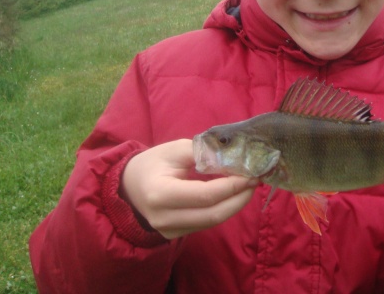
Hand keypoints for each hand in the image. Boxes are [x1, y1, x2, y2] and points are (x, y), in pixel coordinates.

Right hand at [120, 139, 257, 238]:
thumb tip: (233, 157)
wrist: (128, 187)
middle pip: (213, 215)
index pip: (205, 195)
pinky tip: (232, 195)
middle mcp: (164, 218)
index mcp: (161, 194)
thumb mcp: (175, 149)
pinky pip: (206, 223)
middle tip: (255, 181)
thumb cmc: (153, 163)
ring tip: (248, 186)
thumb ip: (203, 153)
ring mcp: (170, 230)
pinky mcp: (176, 234)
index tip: (250, 173)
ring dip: (235, 204)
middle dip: (239, 198)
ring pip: (212, 222)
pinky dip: (223, 209)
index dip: (232, 185)